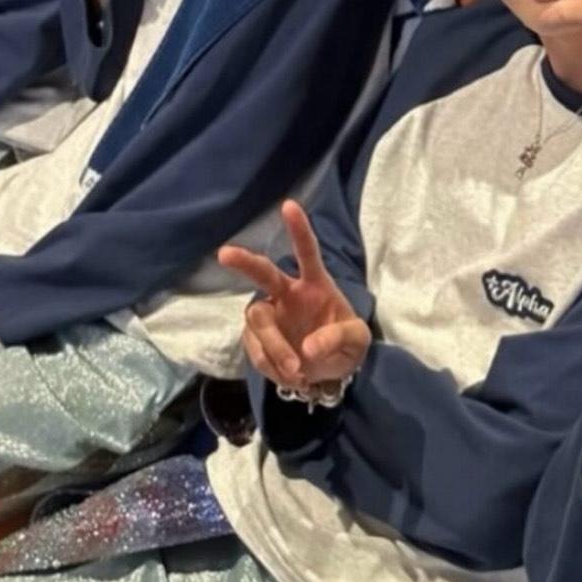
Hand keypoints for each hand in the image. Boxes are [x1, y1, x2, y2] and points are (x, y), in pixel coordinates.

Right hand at [219, 200, 370, 389]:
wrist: (329, 373)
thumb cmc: (344, 344)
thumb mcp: (357, 342)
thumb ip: (341, 338)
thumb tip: (309, 348)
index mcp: (315, 284)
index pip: (307, 252)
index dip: (299, 230)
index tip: (288, 205)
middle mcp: (287, 294)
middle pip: (263, 274)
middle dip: (245, 261)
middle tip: (224, 254)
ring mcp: (270, 315)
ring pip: (257, 320)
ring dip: (273, 347)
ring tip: (297, 372)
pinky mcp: (257, 340)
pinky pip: (256, 350)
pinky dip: (271, 366)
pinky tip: (289, 376)